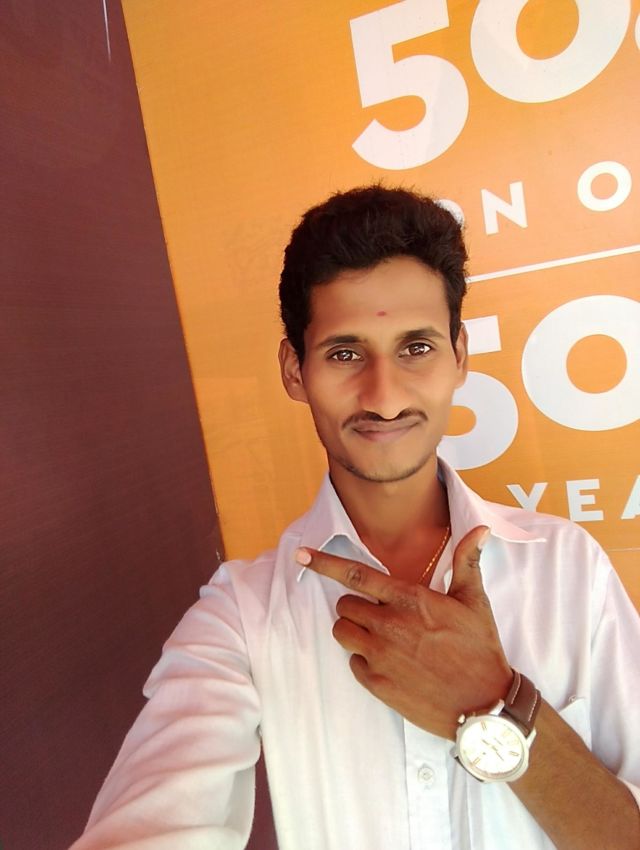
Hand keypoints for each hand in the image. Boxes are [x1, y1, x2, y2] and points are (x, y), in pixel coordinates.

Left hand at [295, 526, 511, 739]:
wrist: (483, 705)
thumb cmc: (480, 649)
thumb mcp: (475, 601)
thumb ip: (468, 562)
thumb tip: (481, 530)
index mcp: (408, 599)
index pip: (355, 574)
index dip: (324, 563)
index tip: (302, 554)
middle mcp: (388, 625)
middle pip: (344, 604)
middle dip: (356, 605)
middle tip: (381, 614)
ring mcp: (380, 656)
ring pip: (342, 632)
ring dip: (355, 630)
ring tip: (382, 637)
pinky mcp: (377, 684)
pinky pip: (353, 663)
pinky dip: (365, 660)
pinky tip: (390, 664)